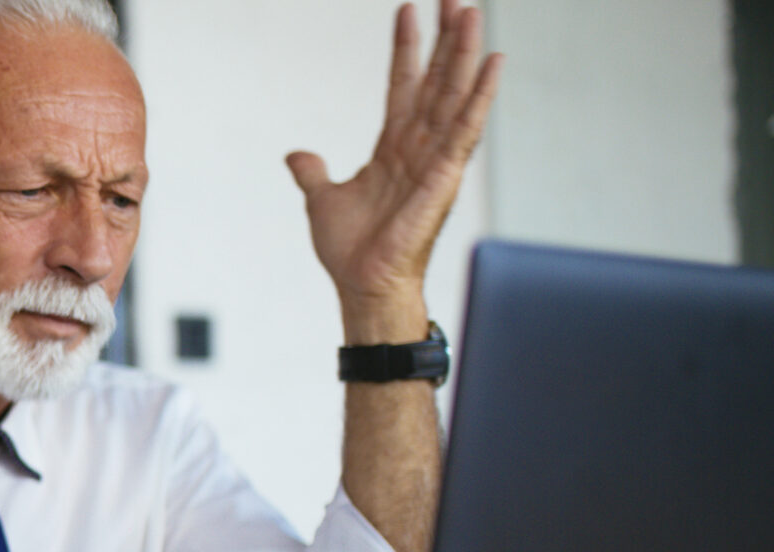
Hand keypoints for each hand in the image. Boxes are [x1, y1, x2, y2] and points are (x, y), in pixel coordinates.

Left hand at [286, 0, 502, 326]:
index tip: (408, 10)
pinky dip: (480, 95)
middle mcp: (419, 147)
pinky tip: (493, 63)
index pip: (403, 86)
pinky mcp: (445, 176)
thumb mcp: (323, 199)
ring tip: (470, 10)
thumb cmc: (351, 251)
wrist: (362, 285)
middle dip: (444, 39)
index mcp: (393, 148)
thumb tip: (296, 155)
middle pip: (436, 81)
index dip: (406, 49)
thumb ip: (313, 172)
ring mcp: (435, 159)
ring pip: (453, 94)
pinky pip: (466, 128)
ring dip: (463, 53)